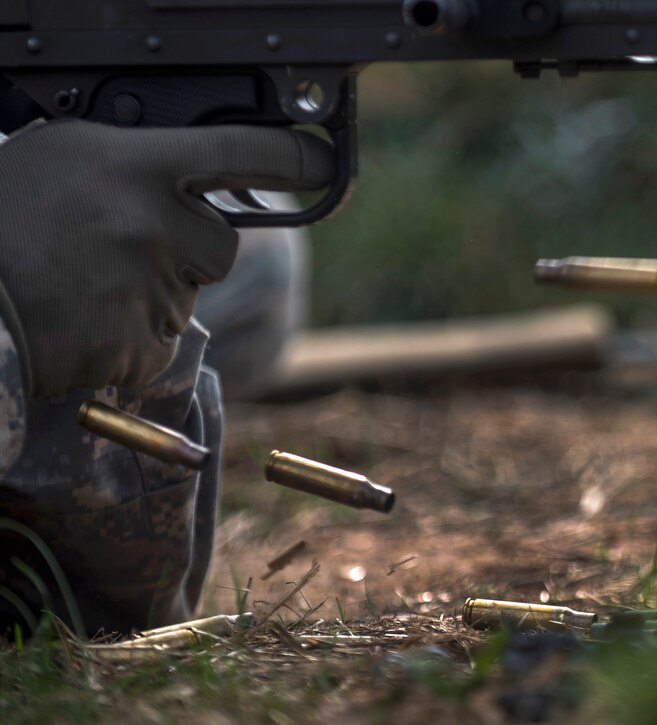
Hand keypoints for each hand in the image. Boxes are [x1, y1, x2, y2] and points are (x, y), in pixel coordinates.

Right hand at [0, 120, 332, 396]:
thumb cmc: (2, 217)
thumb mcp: (66, 158)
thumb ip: (138, 162)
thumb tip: (199, 179)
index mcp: (133, 165)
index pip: (237, 150)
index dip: (289, 158)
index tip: (320, 163)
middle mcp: (152, 223)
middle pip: (221, 243)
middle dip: (191, 249)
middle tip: (127, 247)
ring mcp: (148, 289)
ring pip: (188, 298)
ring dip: (153, 296)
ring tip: (85, 285)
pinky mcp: (136, 347)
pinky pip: (160, 346)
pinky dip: (130, 343)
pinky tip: (83, 323)